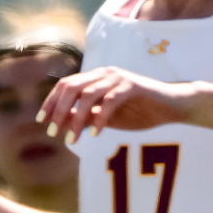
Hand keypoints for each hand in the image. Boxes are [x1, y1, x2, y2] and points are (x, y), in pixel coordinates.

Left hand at [37, 66, 193, 143]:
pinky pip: (110, 101)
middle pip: (71, 87)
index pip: (65, 85)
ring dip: (76, 119)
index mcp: (96, 78)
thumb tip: (59, 123)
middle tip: (52, 132)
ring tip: (72, 139)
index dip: (51, 101)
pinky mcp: (133, 86)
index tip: (41, 121)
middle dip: (58, 110)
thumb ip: (85, 117)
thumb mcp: (106, 117)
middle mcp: (104, 74)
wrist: (171, 107)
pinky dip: (100, 119)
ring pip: (87, 95)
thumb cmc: (139, 111)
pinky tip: (95, 134)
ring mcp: (119, 78)